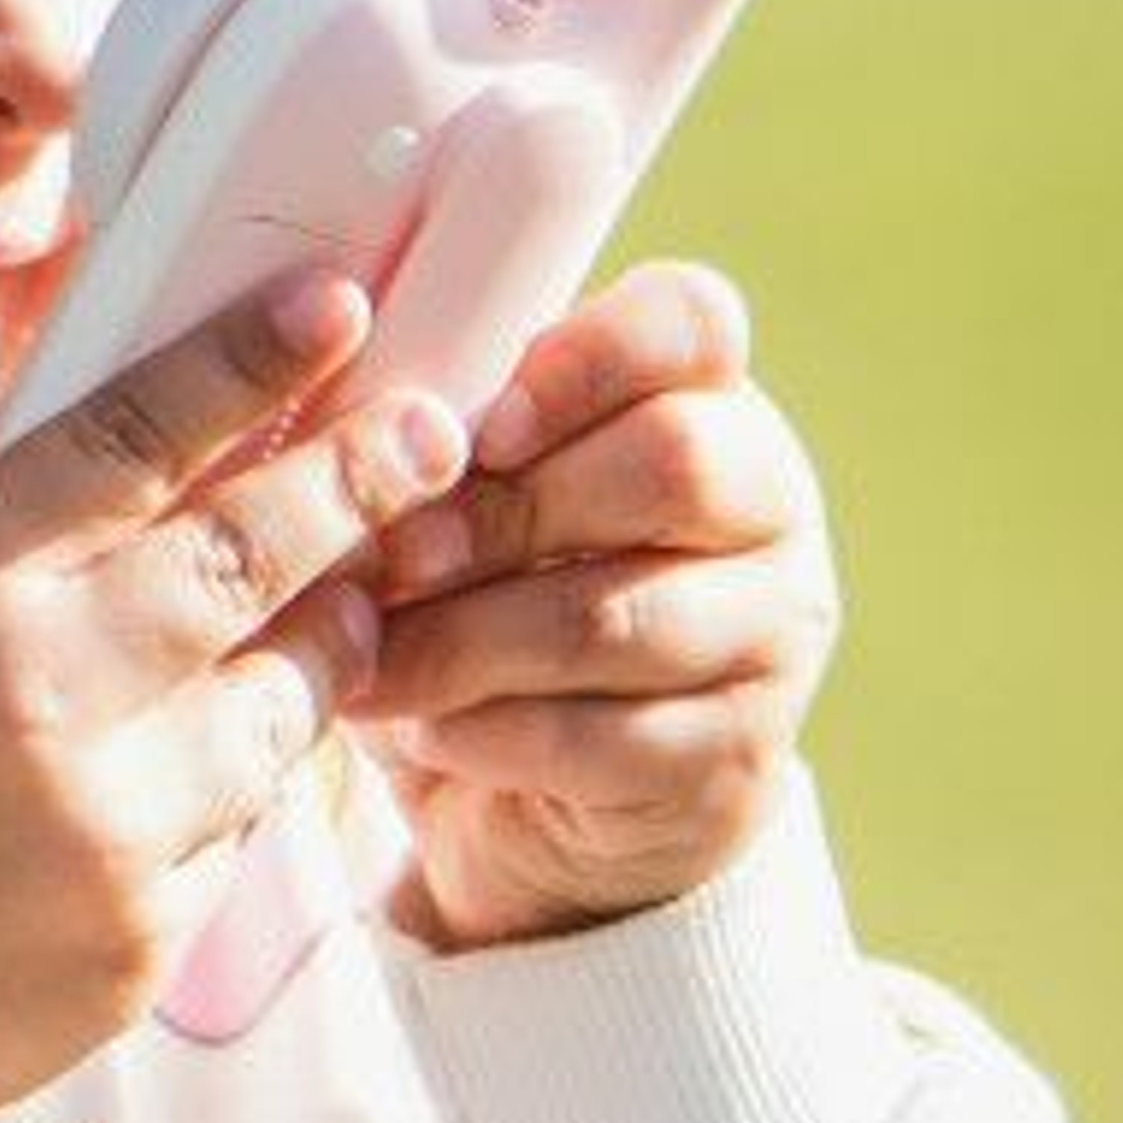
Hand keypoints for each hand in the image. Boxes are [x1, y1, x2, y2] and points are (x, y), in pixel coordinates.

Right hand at [0, 275, 469, 1122]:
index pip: (130, 439)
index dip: (244, 362)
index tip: (335, 305)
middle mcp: (46, 694)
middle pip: (253, 549)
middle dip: (360, 477)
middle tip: (434, 428)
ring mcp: (113, 824)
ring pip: (287, 698)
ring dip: (331, 636)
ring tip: (349, 596)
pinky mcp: (152, 936)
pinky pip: (245, 828)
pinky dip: (243, 780)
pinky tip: (212, 760)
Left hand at [356, 259, 838, 952]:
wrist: (541, 803)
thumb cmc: (483, 602)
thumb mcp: (460, 502)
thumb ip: (434, 442)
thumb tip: (350, 433)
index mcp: (703, 396)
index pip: (692, 319)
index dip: (588, 358)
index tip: (485, 426)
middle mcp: (768, 505)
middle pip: (673, 461)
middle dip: (505, 512)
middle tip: (395, 557)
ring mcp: (771, 637)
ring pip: (618, 614)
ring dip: (466, 637)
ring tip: (367, 655)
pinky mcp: (738, 761)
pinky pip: (603, 738)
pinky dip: (486, 732)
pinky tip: (422, 729)